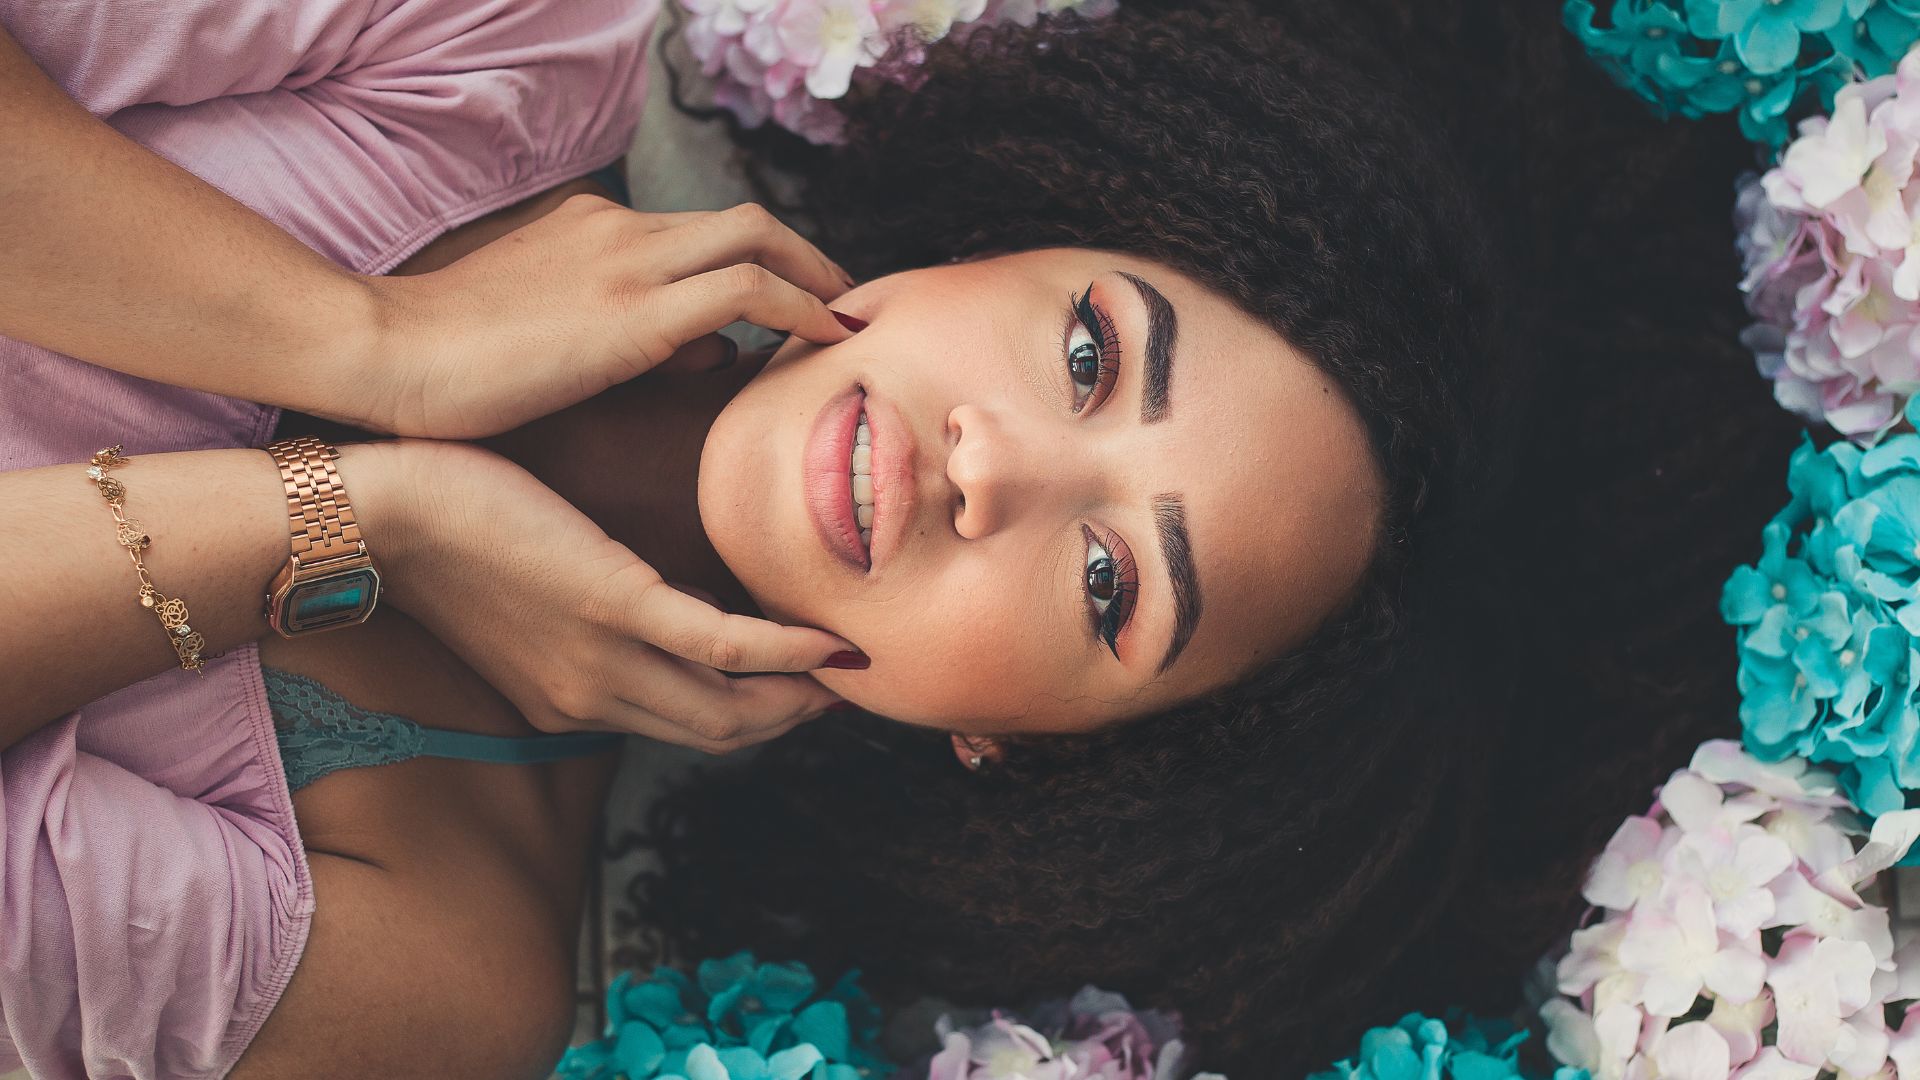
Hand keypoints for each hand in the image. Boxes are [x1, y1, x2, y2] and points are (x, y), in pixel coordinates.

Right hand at [348, 198, 857, 438]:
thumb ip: (631, 336)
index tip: (798, 299)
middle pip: (743, 219)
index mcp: (590, 230)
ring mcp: (626, 262)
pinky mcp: (632, 311)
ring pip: (756, 237)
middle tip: (844, 302)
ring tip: (850, 321)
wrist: (380, 353)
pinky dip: (800, 307)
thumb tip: (709, 356)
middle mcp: (616, 230)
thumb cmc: (449, 365)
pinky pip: (746, 289)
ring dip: (816, 276)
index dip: (760, 260)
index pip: (696, 232)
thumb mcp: (551, 338)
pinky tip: (828, 340)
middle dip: (806, 256)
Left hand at [350, 439, 854, 751]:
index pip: (673, 726)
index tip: (795, 688)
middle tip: (847, 685)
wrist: (374, 514)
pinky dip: (785, 652)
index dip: (745, 716)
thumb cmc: (436, 533)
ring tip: (855, 663)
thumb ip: (574, 612)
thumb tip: (628, 585)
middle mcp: (590, 699)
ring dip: (802, 694)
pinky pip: (724, 648)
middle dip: (788, 718)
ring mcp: (605, 660)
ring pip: (731, 707)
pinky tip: (828, 639)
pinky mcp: (616, 607)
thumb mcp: (509, 599)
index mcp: (564, 702)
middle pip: (717, 732)